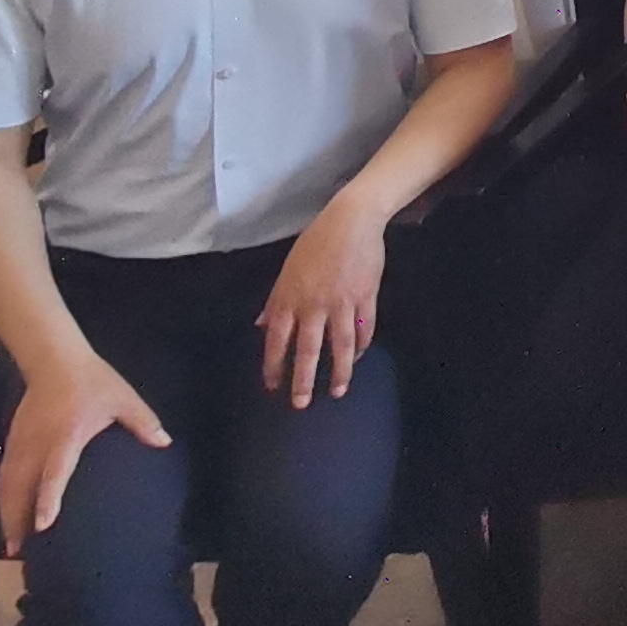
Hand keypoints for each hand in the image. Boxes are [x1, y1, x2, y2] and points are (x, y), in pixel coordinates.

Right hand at [0, 353, 170, 554]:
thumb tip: (165, 442)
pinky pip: (4, 475)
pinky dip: (3, 498)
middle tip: (19, 550)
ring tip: (11, 544)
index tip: (43, 523)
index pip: (55, 471)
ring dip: (6, 514)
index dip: (49, 497)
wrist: (54, 359)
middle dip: (17, 519)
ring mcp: (21, 443)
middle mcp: (38, 443)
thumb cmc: (93, 381)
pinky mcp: (13, 441)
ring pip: (7, 484)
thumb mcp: (123, 398)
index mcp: (67, 435)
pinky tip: (7, 516)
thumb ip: (143, 422)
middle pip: (20, 486)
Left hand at [258, 194, 387, 406]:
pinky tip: (357, 357)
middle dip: (303, 380)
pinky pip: (364, 329)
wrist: (351, 221)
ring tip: (337, 391)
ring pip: (339, 346)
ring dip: (338, 371)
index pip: (277, 340)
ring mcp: (341, 303)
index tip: (273, 385)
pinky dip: (361, 346)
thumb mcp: (288, 271)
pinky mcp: (365, 298)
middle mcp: (313, 305)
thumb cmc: (315, 243)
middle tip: (301, 404)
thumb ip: (275, 301)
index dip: (274, 365)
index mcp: (289, 298)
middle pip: (308, 350)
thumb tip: (261, 326)